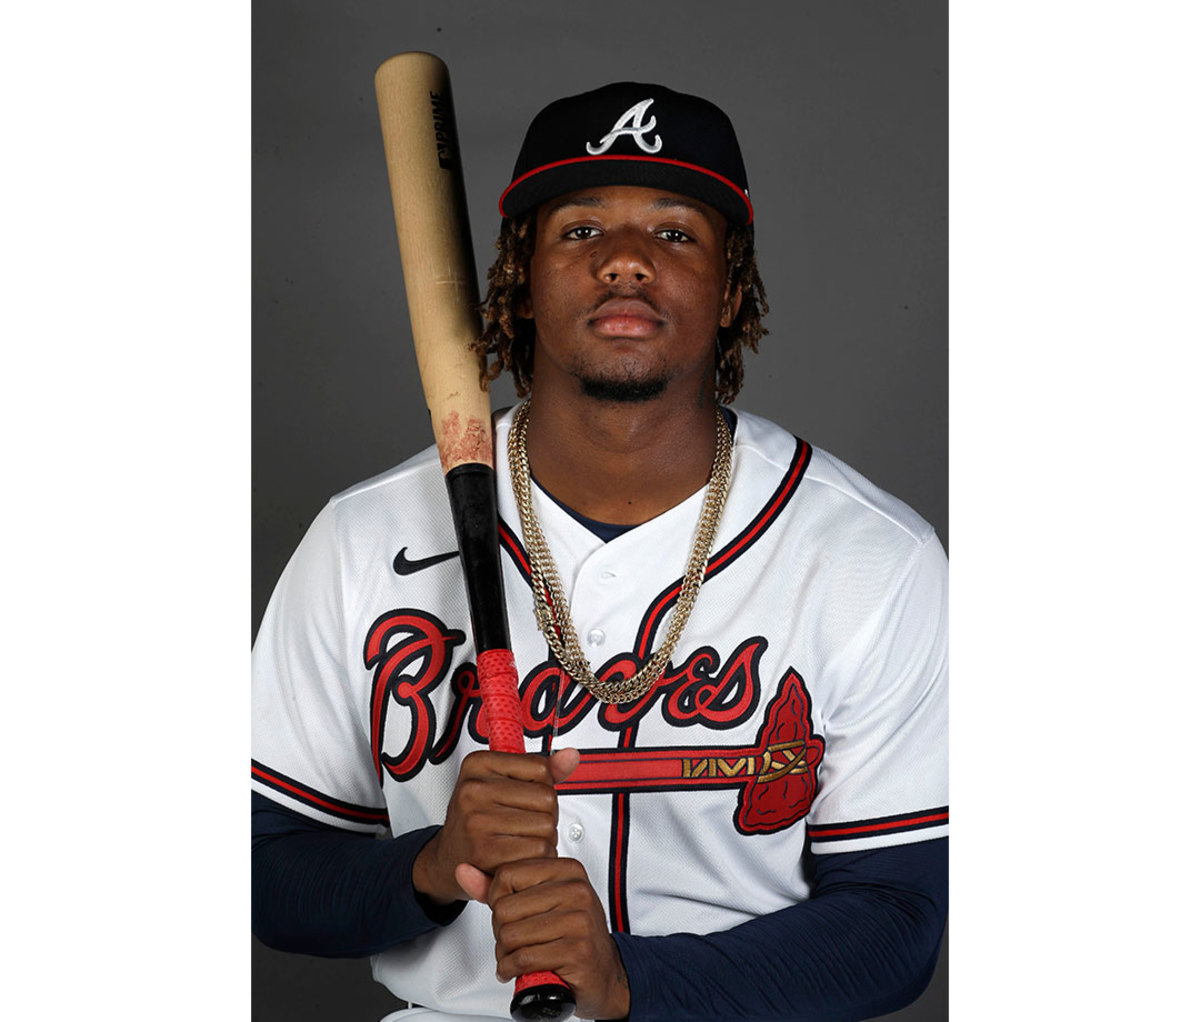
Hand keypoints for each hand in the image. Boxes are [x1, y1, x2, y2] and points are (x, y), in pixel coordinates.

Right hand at [412, 748, 579, 904]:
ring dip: (544, 838)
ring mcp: (478, 820)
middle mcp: (474, 789)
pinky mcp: (486, 852)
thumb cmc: (479, 817)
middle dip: (546, 815)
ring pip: (547, 827)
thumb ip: (543, 770)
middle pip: (547, 798)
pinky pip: (538, 852)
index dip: (542, 786)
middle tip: (524, 823)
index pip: (541, 768)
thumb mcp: (503, 783)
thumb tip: (571, 756)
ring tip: (521, 839)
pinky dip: (537, 858)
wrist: (449, 858)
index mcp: (478, 763)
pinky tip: (520, 854)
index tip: (523, 796)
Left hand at [458, 857, 630, 1021]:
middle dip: (500, 933)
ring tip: (518, 956)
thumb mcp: (537, 902)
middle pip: (504, 908)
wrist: (603, 972)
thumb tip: (463, 870)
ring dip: (506, 955)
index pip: (506, 875)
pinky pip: (524, 958)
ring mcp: (578, 919)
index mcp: (566, 869)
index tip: (509, 914)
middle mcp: (575, 890)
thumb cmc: (570, 935)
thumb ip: (497, 887)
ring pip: (511, 935)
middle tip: (513, 941)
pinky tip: (519, 969)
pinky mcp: (577, 950)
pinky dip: (512, 970)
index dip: (497, 901)